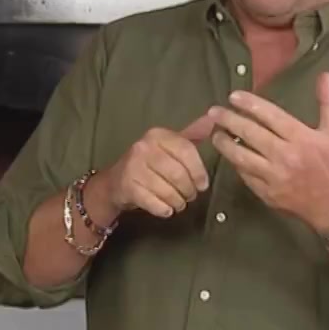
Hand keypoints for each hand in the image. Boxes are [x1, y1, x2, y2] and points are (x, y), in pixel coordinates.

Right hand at [88, 114, 213, 219]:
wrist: (115, 182)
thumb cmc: (148, 163)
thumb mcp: (169, 145)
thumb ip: (192, 134)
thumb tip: (213, 120)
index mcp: (158, 135)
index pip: (187, 151)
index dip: (199, 171)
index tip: (203, 185)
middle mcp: (144, 147)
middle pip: (179, 174)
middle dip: (189, 190)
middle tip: (190, 196)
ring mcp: (134, 167)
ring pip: (168, 190)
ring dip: (178, 202)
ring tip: (179, 203)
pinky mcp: (128, 187)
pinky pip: (154, 203)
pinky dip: (164, 209)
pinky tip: (166, 209)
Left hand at [208, 72, 328, 229]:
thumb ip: (328, 102)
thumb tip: (324, 75)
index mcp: (302, 138)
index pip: (270, 116)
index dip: (250, 104)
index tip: (234, 96)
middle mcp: (286, 156)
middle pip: (251, 134)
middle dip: (229, 120)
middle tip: (214, 112)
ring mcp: (274, 176)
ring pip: (241, 157)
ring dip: (224, 143)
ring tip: (215, 133)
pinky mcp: (266, 193)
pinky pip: (244, 175)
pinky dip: (235, 163)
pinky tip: (228, 154)